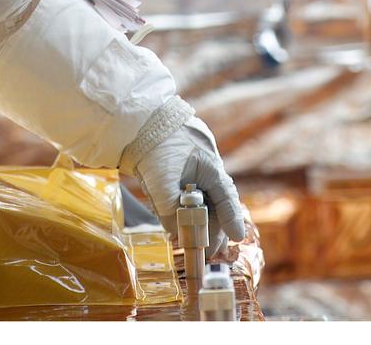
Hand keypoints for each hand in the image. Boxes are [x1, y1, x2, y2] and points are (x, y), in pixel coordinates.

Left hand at [120, 98, 243, 255]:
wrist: (133, 121)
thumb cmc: (153, 146)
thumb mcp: (161, 181)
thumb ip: (170, 210)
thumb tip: (176, 233)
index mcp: (208, 165)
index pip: (225, 196)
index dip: (232, 218)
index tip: (237, 236)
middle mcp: (204, 165)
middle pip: (214, 202)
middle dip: (213, 226)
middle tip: (210, 250)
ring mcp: (190, 165)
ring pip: (199, 199)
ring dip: (197, 219)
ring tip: (193, 241)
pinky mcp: (175, 167)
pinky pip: (184, 193)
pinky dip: (182, 209)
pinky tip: (176, 223)